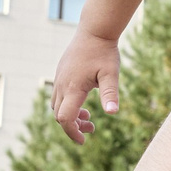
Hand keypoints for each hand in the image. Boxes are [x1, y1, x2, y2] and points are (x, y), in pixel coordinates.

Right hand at [51, 28, 121, 144]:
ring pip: (57, 106)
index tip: (84, 140)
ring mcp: (59, 79)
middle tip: (92, 127)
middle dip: (73, 126)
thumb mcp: (111, 74)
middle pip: (59, 116)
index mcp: (73, 88)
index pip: (65, 119)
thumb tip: (113, 112)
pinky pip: (58, 96)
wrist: (94, 30)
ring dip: (70, 116)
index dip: (72, 133)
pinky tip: (83, 101)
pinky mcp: (60, 74)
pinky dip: (67, 104)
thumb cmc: (104, 52)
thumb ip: (110, 93)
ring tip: (88, 116)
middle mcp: (62, 85)